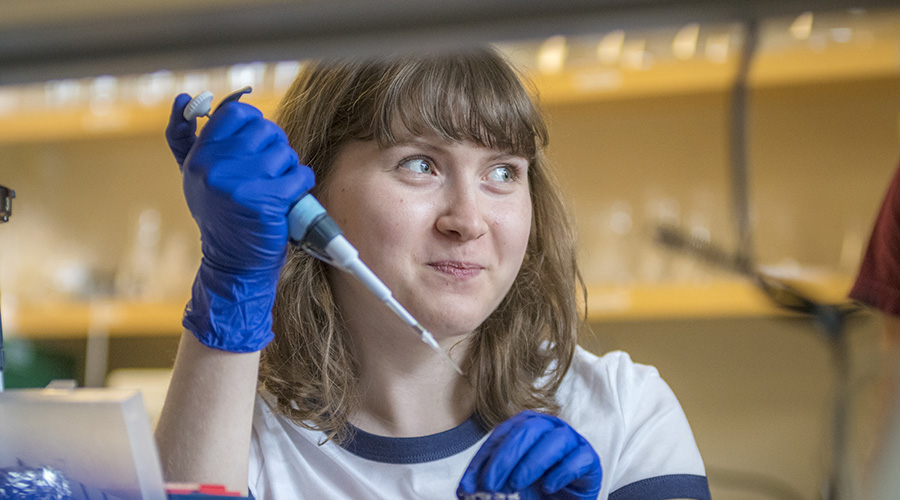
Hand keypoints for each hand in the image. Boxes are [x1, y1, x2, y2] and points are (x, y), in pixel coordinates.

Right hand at [170, 95, 314, 351]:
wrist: (233, 264)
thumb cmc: (221, 215)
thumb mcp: (196, 176)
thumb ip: (186, 138)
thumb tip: (184, 98)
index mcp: (199, 157)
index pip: (235, 114)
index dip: (254, 123)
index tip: (257, 142)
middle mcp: (214, 167)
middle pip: (265, 130)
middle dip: (275, 147)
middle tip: (270, 170)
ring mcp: (239, 184)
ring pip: (284, 152)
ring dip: (288, 168)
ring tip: (278, 186)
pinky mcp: (265, 201)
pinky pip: (299, 175)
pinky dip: (303, 183)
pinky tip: (292, 195)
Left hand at [457, 411, 601, 499]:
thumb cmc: (534, 487)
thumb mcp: (506, 482)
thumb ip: (487, 480)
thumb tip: (464, 490)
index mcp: (527, 425)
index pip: (503, 433)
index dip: (486, 456)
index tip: (473, 482)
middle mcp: (549, 427)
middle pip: (528, 430)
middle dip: (506, 458)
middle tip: (493, 484)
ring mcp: (571, 440)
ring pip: (554, 440)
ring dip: (531, 463)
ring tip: (517, 485)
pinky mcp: (589, 458)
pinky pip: (578, 458)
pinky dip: (560, 473)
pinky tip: (547, 488)